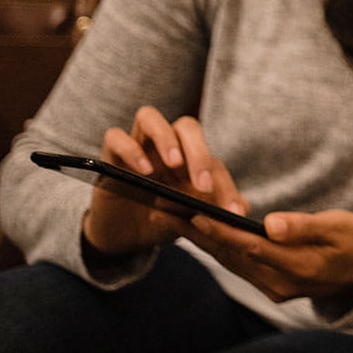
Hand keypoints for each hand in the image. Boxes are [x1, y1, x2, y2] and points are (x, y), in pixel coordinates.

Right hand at [82, 106, 246, 256]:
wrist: (124, 235)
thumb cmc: (163, 220)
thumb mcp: (191, 220)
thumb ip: (215, 212)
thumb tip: (242, 210)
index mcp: (190, 158)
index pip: (212, 159)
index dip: (224, 185)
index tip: (229, 211)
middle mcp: (165, 146)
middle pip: (186, 127)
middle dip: (198, 152)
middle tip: (201, 184)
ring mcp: (137, 147)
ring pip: (149, 117)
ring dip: (165, 138)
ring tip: (173, 164)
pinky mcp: (110, 157)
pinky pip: (115, 137)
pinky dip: (130, 149)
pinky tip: (143, 171)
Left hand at [182, 209, 352, 304]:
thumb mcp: (338, 227)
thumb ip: (304, 226)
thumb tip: (271, 223)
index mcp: (298, 267)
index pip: (250, 247)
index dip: (222, 231)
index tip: (195, 213)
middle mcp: (280, 284)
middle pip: (233, 257)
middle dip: (201, 234)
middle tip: (172, 211)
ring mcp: (273, 288)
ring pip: (231, 262)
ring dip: (204, 241)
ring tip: (176, 217)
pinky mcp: (269, 285)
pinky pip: (238, 265)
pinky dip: (219, 247)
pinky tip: (202, 231)